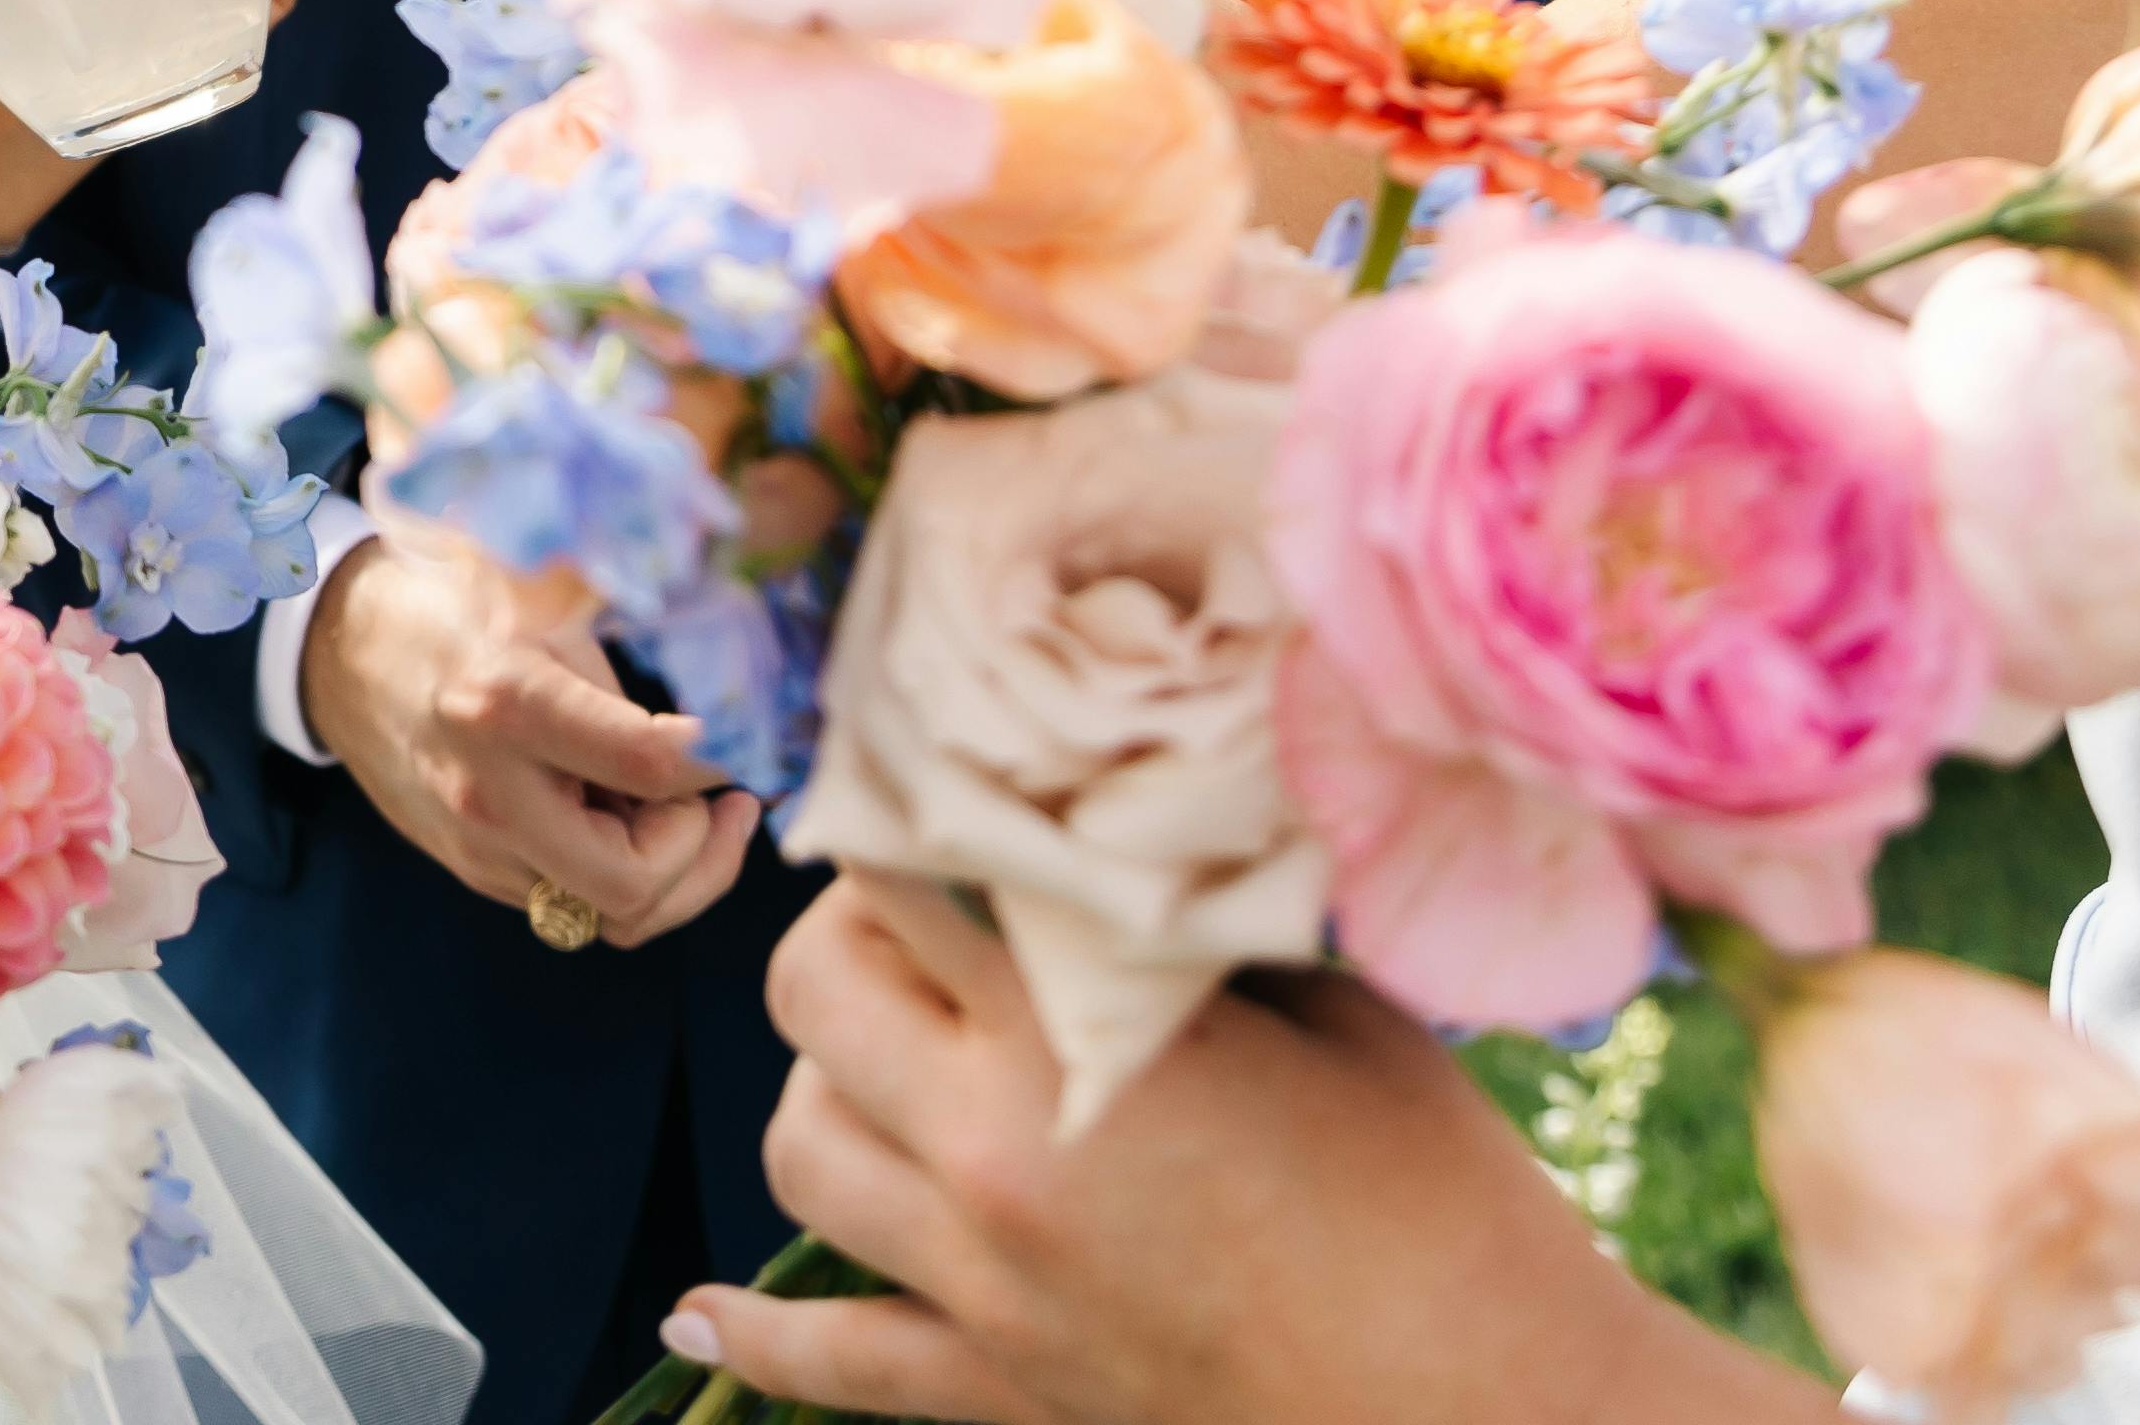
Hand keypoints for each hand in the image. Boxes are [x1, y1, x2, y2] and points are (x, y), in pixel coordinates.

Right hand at [300, 526, 755, 947]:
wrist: (341, 651)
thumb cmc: (453, 607)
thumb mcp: (541, 601)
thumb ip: (625, 672)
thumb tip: (722, 729)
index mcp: (508, 706)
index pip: (646, 766)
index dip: (716, 759)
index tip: (739, 740)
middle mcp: (490, 794)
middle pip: (632, 885)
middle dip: (701, 854)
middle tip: (724, 803)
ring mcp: (477, 845)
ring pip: (610, 917)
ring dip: (672, 878)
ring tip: (690, 816)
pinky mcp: (472, 871)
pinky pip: (574, 906)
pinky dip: (625, 878)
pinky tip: (636, 822)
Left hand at [674, 874, 1826, 1424]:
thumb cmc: (1449, 1208)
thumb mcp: (1337, 1015)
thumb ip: (1199, 926)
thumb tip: (1129, 831)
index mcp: (1072, 1044)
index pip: (904, 873)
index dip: (906, 808)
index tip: (926, 777)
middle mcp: (991, 1160)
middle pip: (810, 995)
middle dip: (850, 934)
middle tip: (925, 916)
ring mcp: (984, 1289)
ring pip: (796, 1152)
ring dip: (827, 1091)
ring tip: (893, 1059)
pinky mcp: (1001, 1394)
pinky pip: (829, 1363)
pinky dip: (751, 1340)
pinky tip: (690, 1318)